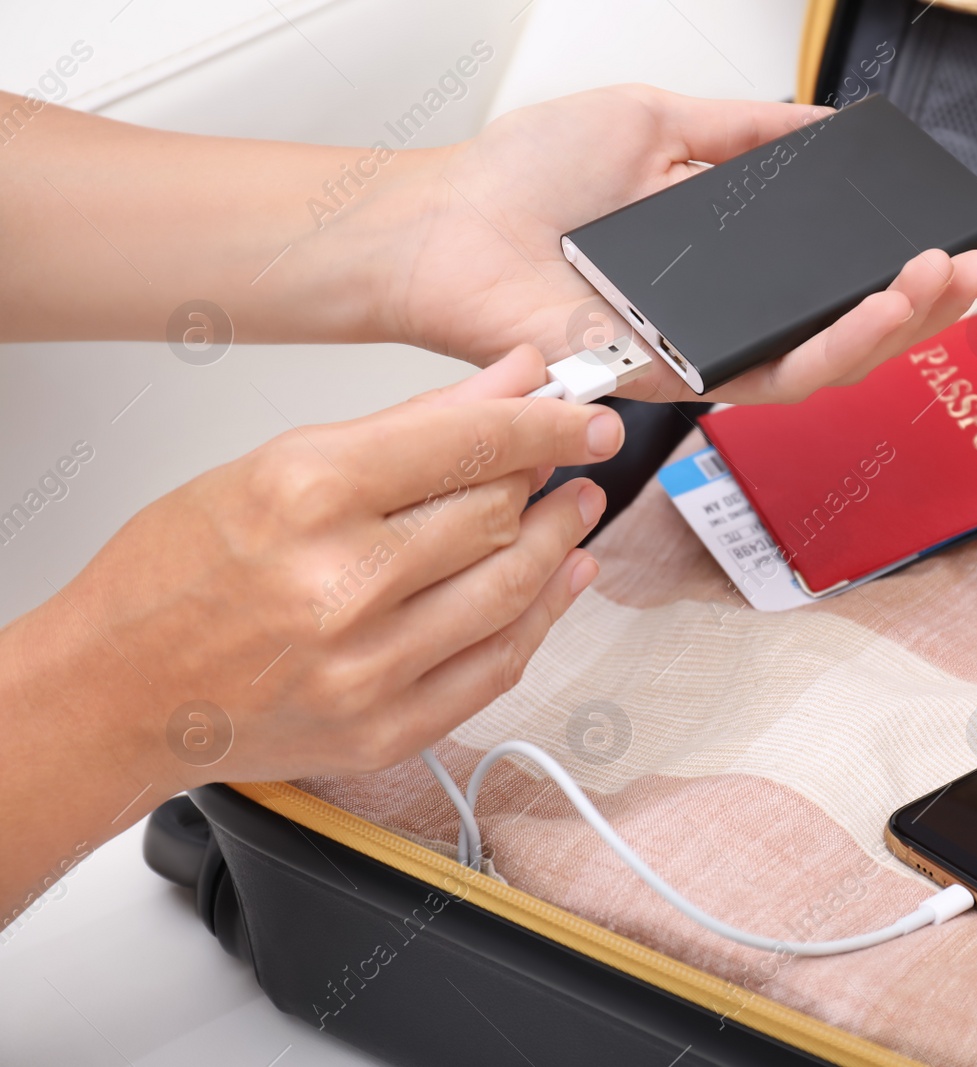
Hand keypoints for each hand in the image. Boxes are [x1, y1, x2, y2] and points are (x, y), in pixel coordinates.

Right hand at [0, 347, 613, 911]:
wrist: (113, 695)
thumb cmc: (175, 576)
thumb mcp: (278, 465)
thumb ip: (411, 425)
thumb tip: (508, 383)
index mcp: (309, 495)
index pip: (469, 444)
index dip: (547, 426)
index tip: (586, 418)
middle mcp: (342, 583)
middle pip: (497, 516)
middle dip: (549, 483)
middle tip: (568, 464)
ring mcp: (369, 667)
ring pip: (512, 591)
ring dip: (560, 546)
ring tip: (574, 514)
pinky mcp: (386, 728)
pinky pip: (496, 668)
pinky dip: (540, 619)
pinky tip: (558, 584)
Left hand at [379, 85, 976, 402]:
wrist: (446, 222)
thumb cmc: (526, 180)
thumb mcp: (660, 125)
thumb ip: (748, 134)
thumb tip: (828, 126)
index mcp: (736, 261)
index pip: (850, 273)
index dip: (925, 263)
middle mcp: (734, 316)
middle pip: (863, 324)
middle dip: (945, 299)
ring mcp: (711, 355)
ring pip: (836, 363)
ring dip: (907, 322)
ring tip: (953, 277)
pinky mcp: (682, 381)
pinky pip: (777, 379)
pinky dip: (839, 343)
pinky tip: (886, 306)